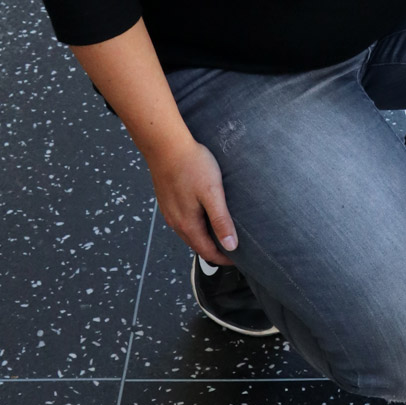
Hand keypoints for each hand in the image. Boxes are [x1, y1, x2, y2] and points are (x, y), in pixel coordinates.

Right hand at [149, 139, 238, 264]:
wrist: (165, 145)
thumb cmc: (192, 165)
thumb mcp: (212, 193)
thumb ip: (221, 221)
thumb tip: (231, 246)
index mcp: (188, 224)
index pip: (208, 253)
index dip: (224, 259)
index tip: (240, 258)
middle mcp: (175, 222)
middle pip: (197, 245)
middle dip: (216, 250)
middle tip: (234, 246)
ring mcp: (169, 212)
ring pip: (189, 233)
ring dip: (205, 237)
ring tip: (222, 231)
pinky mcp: (167, 201)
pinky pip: (183, 221)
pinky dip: (196, 225)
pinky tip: (205, 214)